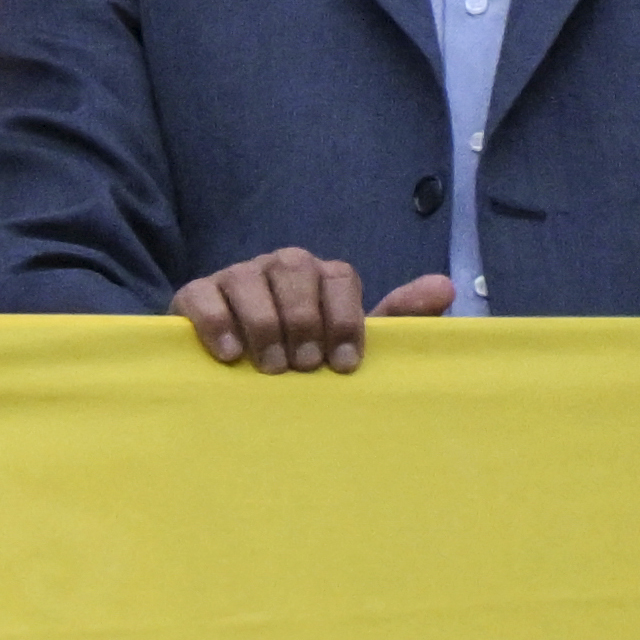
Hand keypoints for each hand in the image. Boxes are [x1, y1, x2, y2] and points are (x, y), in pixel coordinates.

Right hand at [177, 249, 447, 372]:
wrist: (236, 373)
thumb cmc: (303, 358)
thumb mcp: (351, 341)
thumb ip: (397, 317)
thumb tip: (446, 286)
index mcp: (320, 274)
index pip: (338, 276)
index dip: (344, 320)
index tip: (344, 364)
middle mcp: (279, 266)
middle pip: (295, 270)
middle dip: (304, 322)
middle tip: (304, 367)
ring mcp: (234, 276)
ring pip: (249, 280)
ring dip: (264, 327)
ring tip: (271, 368)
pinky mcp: (193, 294)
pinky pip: (203, 296)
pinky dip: (217, 324)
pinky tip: (231, 355)